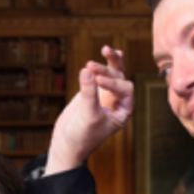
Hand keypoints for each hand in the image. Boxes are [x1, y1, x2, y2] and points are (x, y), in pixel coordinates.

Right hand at [45, 46, 133, 173]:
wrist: (67, 144)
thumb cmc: (81, 136)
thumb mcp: (87, 116)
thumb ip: (88, 94)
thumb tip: (87, 70)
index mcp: (124, 111)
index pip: (125, 90)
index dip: (113, 83)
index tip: (97, 81)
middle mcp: (119, 101)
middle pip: (119, 78)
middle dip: (106, 71)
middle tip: (90, 65)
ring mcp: (107, 95)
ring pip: (114, 73)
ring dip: (109, 62)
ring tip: (105, 49)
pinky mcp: (95, 91)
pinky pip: (103, 75)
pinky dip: (105, 65)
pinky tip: (107, 52)